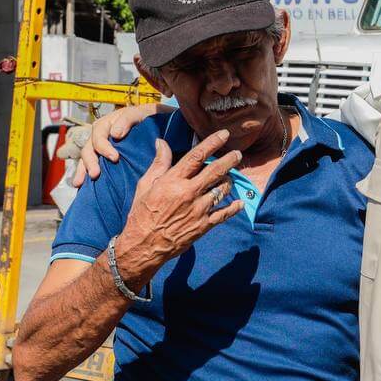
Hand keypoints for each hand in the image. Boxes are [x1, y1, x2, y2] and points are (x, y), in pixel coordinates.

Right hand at [73, 103, 160, 186]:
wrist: (151, 125)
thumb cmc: (143, 118)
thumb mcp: (137, 113)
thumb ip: (127, 120)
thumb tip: (115, 134)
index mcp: (104, 126)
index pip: (98, 137)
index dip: (104, 148)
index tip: (115, 158)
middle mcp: (98, 138)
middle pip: (88, 150)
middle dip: (90, 163)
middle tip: (95, 174)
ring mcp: (98, 150)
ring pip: (85, 160)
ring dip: (82, 171)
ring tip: (79, 183)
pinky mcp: (102, 160)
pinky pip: (90, 167)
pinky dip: (85, 176)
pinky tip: (82, 186)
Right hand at [114, 130, 244, 285]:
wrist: (143, 245)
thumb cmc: (142, 213)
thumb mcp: (145, 185)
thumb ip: (158, 163)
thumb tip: (161, 142)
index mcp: (173, 181)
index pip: (197, 156)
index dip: (213, 142)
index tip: (224, 134)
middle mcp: (188, 192)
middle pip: (216, 170)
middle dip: (230, 159)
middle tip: (237, 154)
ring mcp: (198, 209)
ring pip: (223, 189)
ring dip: (229, 181)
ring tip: (229, 178)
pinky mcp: (204, 225)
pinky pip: (225, 213)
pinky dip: (234, 207)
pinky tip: (239, 202)